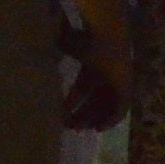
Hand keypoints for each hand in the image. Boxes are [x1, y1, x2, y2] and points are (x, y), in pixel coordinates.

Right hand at [62, 11, 133, 134]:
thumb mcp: (65, 45)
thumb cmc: (84, 37)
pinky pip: (121, 108)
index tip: (62, 115)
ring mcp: (118, 80)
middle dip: (82, 114)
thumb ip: (55, 49)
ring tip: (80, 129)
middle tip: (70, 127)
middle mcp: (106, 74)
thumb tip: (37, 52)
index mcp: (92, 64)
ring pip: (107, 106)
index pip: (82, 88)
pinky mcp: (127, 86)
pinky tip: (98, 128)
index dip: (72, 102)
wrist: (105, 33)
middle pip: (95, 99)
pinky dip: (111, 120)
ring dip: (94, 118)